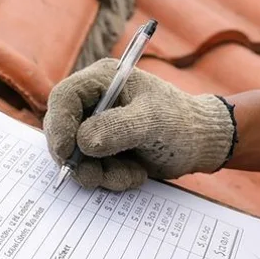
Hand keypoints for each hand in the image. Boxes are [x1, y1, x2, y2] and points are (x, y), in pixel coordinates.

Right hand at [44, 58, 236, 190]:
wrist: (200, 144)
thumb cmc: (181, 122)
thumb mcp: (152, 121)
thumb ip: (117, 128)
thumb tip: (83, 143)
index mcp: (103, 80)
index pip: (64, 98)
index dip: (59, 125)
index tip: (66, 153)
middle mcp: (95, 102)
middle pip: (63, 130)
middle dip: (79, 159)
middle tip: (95, 176)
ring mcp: (98, 127)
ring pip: (77, 157)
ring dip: (101, 173)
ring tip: (132, 174)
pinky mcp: (104, 150)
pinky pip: (92, 170)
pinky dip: (111, 178)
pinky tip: (135, 174)